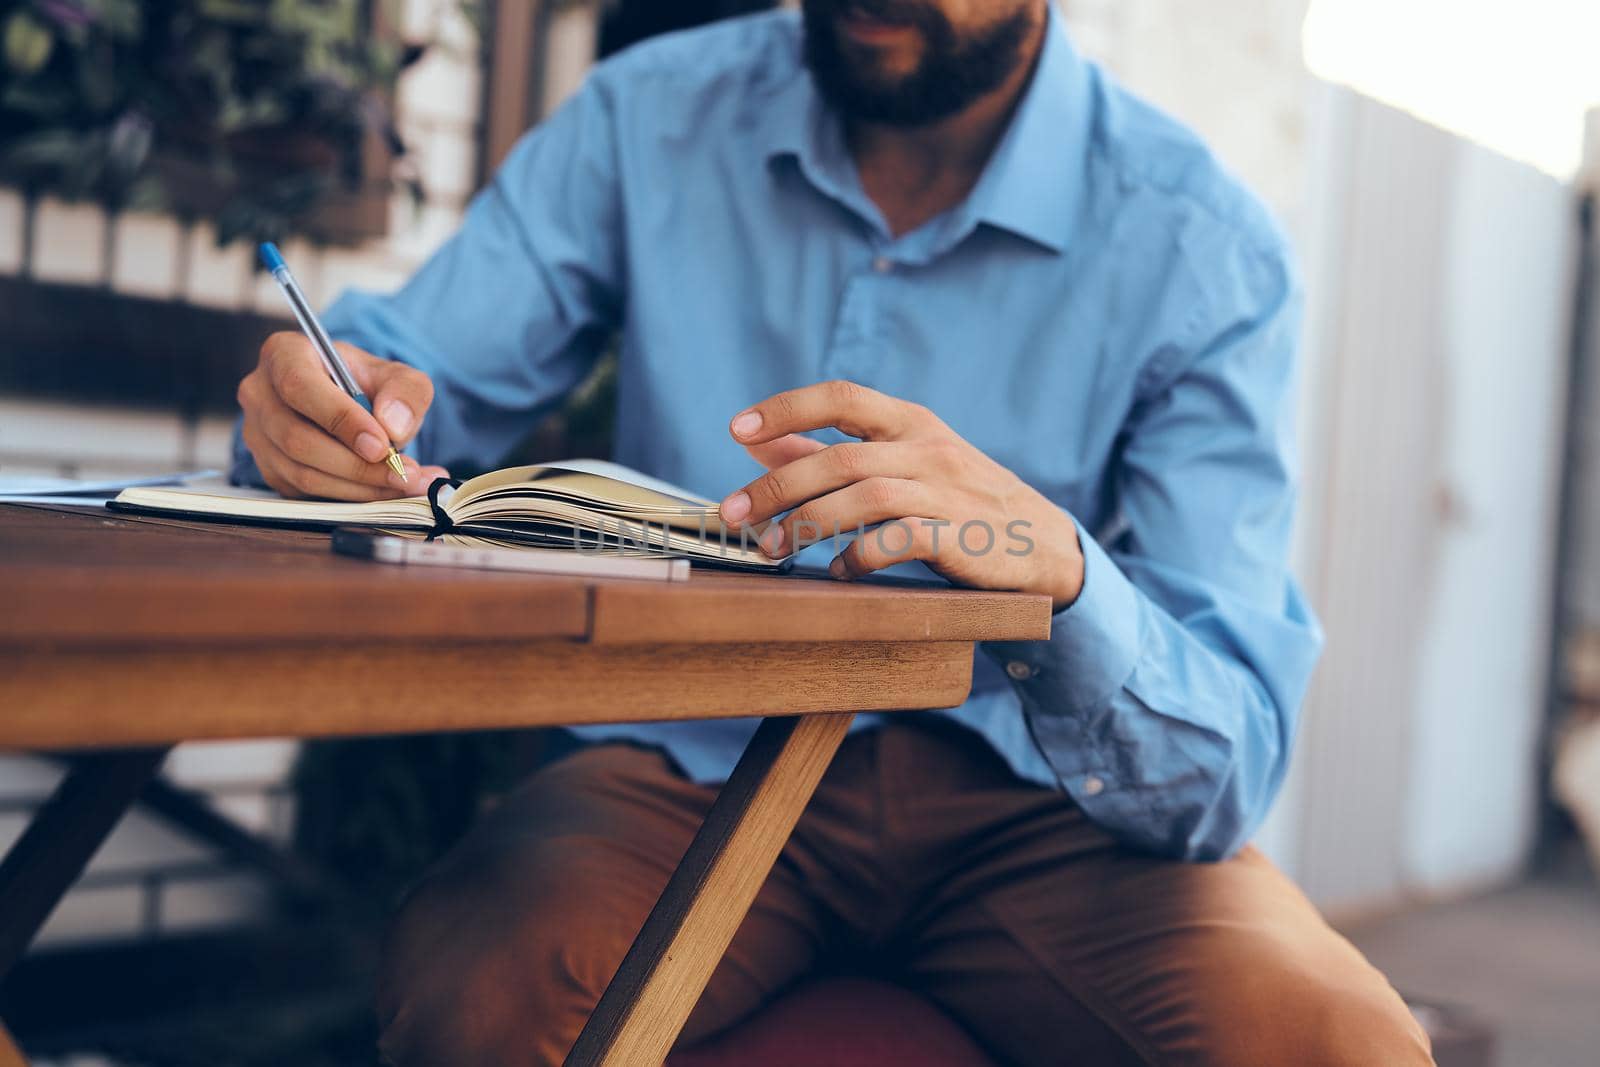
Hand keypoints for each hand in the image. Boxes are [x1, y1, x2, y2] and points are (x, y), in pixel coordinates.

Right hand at [237, 332, 448, 499]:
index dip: (340, 420)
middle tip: (404, 473)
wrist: (350, 405)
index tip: (381, 445)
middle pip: (298, 439)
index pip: (300, 387)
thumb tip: (393, 426)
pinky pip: (306, 493)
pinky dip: (350, 497)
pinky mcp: (269, 468)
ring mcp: (258, 435)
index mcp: (283, 355)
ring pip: (302, 473)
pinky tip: (386, 491)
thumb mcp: (396, 375)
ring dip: (359, 487)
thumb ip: (405, 391)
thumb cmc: (366, 384)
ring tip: (406, 485)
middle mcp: (260, 394)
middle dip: (357, 465)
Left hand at [719, 381, 1084, 608]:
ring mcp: (947, 493)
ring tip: (774, 549)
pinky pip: (900, 541)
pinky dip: (860, 557)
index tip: (737, 429)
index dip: (786, 409)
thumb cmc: (958, 500)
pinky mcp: (961, 537)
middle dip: (777, 486)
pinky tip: (839, 572)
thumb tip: (758, 444)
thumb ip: (830, 453)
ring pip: (864, 497)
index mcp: (911, 422)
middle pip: (840, 458)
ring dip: (808, 523)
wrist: (1041, 544)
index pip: (842, 396)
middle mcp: (928, 449)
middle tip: (734, 514)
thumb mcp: (902, 463)